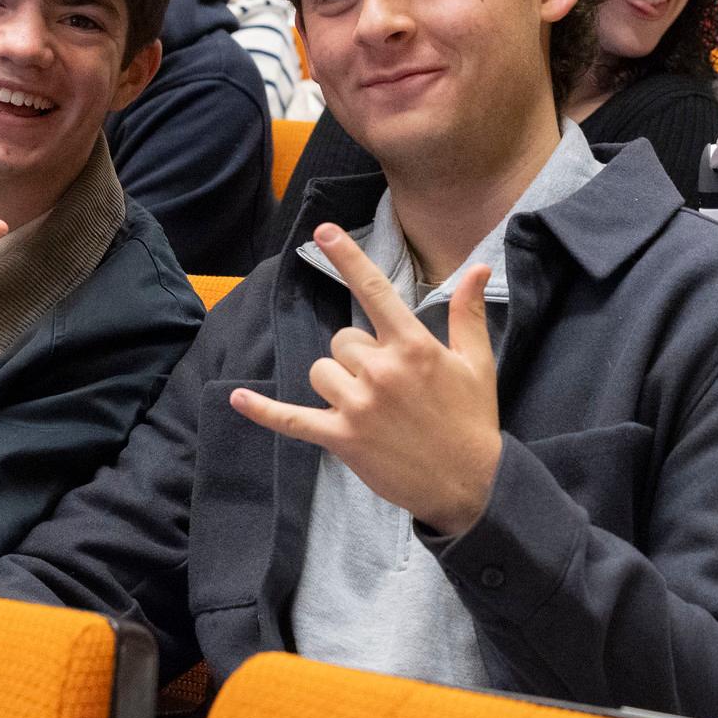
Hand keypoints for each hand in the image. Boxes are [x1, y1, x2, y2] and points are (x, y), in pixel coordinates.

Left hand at [229, 225, 502, 536]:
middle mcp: (382, 371)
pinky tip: (239, 398)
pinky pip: (292, 419)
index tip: (323, 231)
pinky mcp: (341, 438)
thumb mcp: (477, 364)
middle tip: (390, 387)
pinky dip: (264, 411)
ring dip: (337, 384)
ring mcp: (358, 406)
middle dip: (358, 357)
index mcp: (413, 346)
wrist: (470, 485)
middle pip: (341, 340)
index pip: (373, 290)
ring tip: (370, 407)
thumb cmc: (472, 421)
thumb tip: (478, 269)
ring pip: (320, 372)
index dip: (347, 258)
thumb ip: (468, 313)